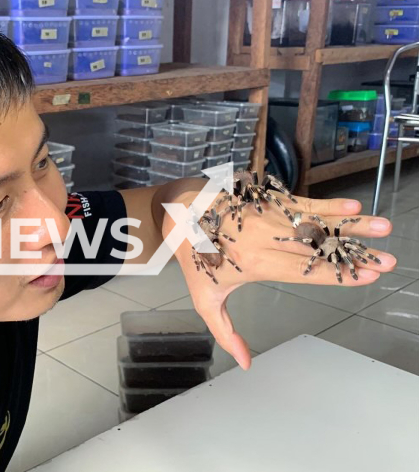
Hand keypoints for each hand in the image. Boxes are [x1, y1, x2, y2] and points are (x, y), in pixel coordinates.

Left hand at [171, 193, 396, 370]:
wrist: (178, 214)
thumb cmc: (194, 258)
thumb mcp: (205, 299)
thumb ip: (226, 332)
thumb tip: (247, 364)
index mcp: (254, 264)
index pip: (303, 272)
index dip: (336, 275)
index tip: (366, 277)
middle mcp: (265, 238)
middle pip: (316, 248)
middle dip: (354, 254)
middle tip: (387, 259)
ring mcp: (266, 216)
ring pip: (315, 222)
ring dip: (350, 226)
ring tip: (381, 227)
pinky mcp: (266, 200)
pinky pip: (300, 202)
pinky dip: (326, 204)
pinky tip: (351, 205)